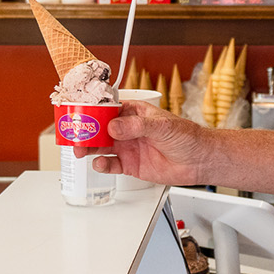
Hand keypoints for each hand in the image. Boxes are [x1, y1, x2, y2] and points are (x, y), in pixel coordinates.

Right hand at [78, 100, 211, 185]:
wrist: (198, 160)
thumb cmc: (186, 136)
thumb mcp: (162, 126)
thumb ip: (137, 126)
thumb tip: (115, 127)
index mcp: (134, 112)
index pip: (108, 108)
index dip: (92, 110)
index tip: (79, 113)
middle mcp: (127, 129)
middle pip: (99, 128)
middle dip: (86, 131)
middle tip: (75, 135)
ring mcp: (127, 146)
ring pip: (101, 146)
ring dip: (89, 148)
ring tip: (81, 150)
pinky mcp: (130, 164)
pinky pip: (110, 164)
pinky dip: (102, 165)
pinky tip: (100, 163)